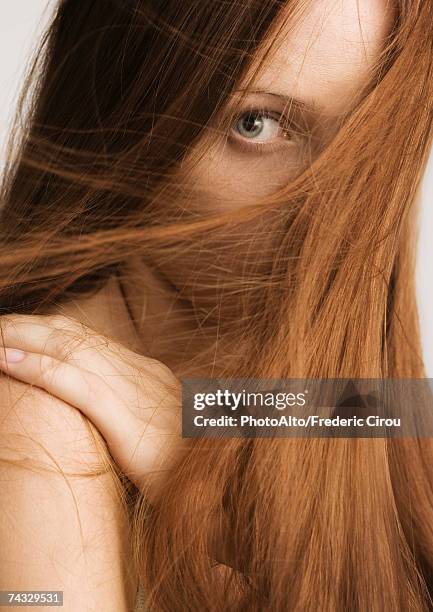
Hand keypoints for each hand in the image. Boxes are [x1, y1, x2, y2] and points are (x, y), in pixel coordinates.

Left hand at [0, 313, 183, 500]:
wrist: (228, 481)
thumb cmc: (194, 464)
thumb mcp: (165, 428)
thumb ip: (137, 411)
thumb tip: (111, 409)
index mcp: (147, 374)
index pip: (90, 340)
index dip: (51, 330)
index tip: (22, 329)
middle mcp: (139, 372)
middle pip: (75, 336)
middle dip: (31, 326)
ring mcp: (133, 389)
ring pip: (68, 350)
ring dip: (23, 337)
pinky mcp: (126, 415)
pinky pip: (73, 382)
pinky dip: (37, 367)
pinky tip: (6, 360)